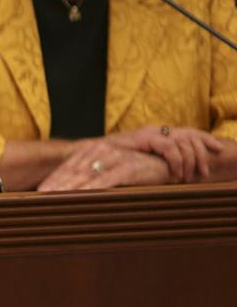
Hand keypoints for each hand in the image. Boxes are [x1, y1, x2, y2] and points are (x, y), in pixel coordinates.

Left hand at [38, 139, 171, 191]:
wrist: (165, 162)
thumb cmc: (135, 168)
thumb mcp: (110, 169)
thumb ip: (93, 175)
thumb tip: (72, 190)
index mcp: (94, 149)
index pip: (68, 166)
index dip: (53, 180)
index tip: (39, 192)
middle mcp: (102, 150)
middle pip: (73, 171)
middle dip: (56, 186)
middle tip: (41, 198)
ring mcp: (115, 157)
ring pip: (86, 175)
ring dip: (69, 188)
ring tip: (55, 198)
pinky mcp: (128, 167)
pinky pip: (106, 179)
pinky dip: (93, 188)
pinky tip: (81, 195)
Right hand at [105, 124, 225, 183]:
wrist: (88, 155)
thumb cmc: (110, 162)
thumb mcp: (139, 161)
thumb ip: (154, 162)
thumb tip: (171, 171)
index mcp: (157, 133)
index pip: (188, 132)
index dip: (206, 139)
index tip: (219, 149)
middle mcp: (156, 129)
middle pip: (191, 135)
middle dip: (202, 154)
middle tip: (204, 173)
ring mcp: (150, 132)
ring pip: (183, 141)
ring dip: (190, 161)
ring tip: (188, 177)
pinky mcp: (143, 138)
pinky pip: (169, 147)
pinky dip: (176, 161)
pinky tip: (174, 173)